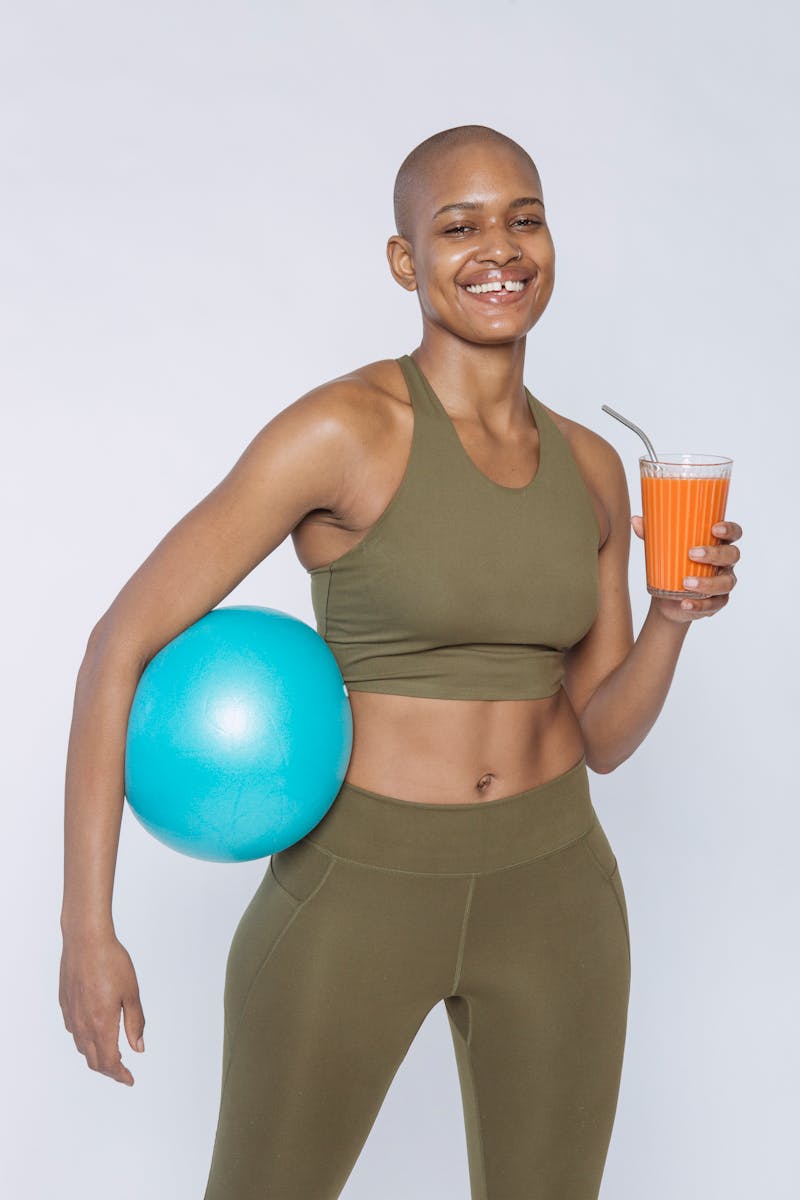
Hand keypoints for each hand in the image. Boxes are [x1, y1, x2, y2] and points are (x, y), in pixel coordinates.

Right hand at [59, 933, 145, 1086]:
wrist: (85, 940)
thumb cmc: (112, 962)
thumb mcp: (132, 993)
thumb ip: (135, 1023)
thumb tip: (138, 1048)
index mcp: (102, 1024)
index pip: (110, 1063)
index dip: (120, 1075)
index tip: (130, 1080)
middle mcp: (83, 1025)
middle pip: (94, 1061)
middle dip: (110, 1070)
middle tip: (123, 1071)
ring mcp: (72, 1016)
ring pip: (82, 1048)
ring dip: (97, 1056)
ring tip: (112, 1053)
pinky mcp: (65, 1005)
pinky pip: (75, 1032)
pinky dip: (86, 1041)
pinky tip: (95, 1031)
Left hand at [630, 517, 741, 623]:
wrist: (667, 598)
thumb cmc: (671, 564)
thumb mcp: (661, 549)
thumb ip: (651, 534)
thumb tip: (634, 520)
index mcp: (717, 543)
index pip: (734, 532)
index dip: (729, 529)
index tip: (714, 528)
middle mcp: (725, 563)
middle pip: (732, 555)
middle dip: (714, 553)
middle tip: (692, 554)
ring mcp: (723, 583)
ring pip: (725, 582)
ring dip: (707, 583)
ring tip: (686, 582)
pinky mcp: (717, 603)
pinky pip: (714, 605)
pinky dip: (699, 605)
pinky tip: (685, 603)